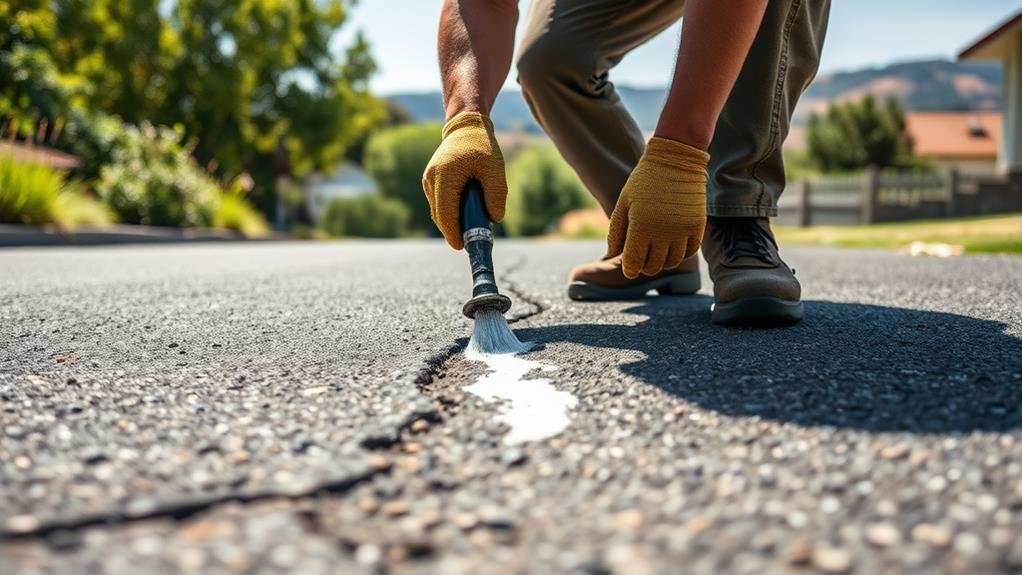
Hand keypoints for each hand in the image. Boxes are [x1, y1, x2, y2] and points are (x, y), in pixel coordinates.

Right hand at [422, 112, 507, 248]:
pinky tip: (468, 212)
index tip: (462, 247)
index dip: (453, 232)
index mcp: (444, 175)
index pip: (446, 212)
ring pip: (440, 211)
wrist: (466, 127)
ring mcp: (429, 180)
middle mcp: (431, 179)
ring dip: (454, 220)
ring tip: (475, 222)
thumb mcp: (495, 170)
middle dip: (455, 230)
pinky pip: (440, 203)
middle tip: (473, 240)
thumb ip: (496, 195)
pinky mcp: (431, 182)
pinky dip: (452, 211)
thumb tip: (494, 219)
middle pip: (440, 215)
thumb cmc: (481, 146)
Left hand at [606, 137, 708, 278]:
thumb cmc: (644, 181)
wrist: (676, 160)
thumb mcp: (624, 202)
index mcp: (640, 227)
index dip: (630, 269)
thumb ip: (616, 231)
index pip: (634, 263)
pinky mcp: (697, 225)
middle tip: (642, 259)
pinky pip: (690, 251)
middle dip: (644, 267)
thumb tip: (613, 255)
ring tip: (656, 253)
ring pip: (672, 262)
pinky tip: (673, 246)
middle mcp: (663, 232)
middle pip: (653, 266)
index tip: (629, 268)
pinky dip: (681, 254)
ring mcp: (682, 230)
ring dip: (663, 262)